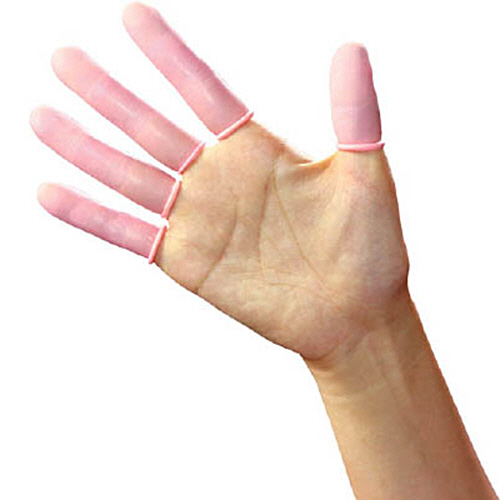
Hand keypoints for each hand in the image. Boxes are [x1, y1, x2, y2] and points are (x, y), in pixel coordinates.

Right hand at [31, 2, 408, 359]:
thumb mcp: (365, 175)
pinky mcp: (185, 261)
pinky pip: (129, 233)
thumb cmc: (369, 248)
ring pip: (130, 176)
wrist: (354, 315)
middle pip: (152, 129)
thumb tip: (350, 47)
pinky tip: (50, 193)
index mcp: (258, 151)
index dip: (169, 56)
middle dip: (108, 95)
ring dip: (86, 149)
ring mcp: (199, 221)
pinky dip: (90, 215)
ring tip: (42, 116)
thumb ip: (353, 114)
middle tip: (62, 59)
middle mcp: (219, 180)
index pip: (203, 91)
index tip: (131, 16)